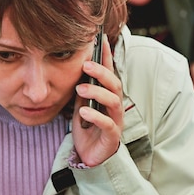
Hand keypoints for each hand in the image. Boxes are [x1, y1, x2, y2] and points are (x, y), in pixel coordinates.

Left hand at [72, 34, 123, 166]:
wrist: (88, 155)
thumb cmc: (87, 127)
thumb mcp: (82, 102)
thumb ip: (82, 86)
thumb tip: (77, 65)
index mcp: (107, 95)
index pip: (109, 72)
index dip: (107, 56)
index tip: (101, 39)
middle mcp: (115, 106)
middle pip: (114, 84)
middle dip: (102, 72)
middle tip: (85, 65)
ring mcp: (116, 120)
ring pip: (113, 101)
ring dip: (97, 92)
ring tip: (80, 90)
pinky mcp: (112, 136)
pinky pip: (108, 124)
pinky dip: (96, 117)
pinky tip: (84, 112)